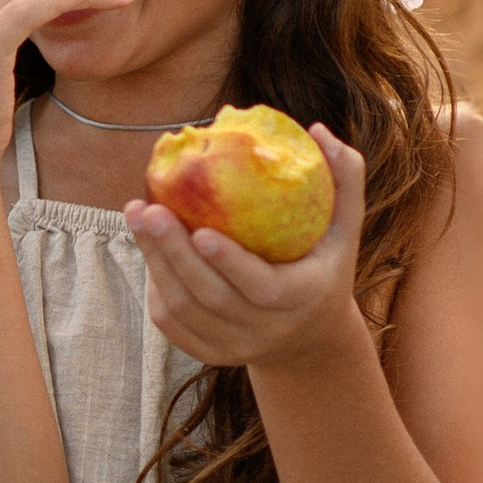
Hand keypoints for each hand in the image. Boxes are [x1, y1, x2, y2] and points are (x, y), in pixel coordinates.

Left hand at [126, 128, 367, 372]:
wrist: (311, 336)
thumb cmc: (324, 263)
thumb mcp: (345, 225)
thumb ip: (343, 177)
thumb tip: (315, 129)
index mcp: (304, 298)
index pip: (263, 288)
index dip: (231, 263)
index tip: (201, 230)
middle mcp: (269, 330)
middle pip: (211, 298)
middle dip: (174, 253)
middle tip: (148, 208)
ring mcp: (237, 347)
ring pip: (184, 310)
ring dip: (155, 262)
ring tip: (137, 215)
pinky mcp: (210, 353)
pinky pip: (172, 323)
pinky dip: (155, 285)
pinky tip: (148, 248)